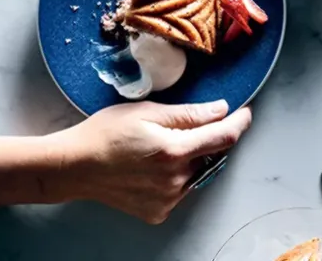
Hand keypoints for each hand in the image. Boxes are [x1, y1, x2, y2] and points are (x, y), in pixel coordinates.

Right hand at [0, 100, 251, 223]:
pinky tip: (156, 163)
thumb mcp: (149, 112)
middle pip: (212, 154)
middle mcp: (175, 181)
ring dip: (194, 156)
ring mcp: (167, 200)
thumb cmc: (107, 132)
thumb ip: (190, 114)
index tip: (246, 112)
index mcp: (174, 152)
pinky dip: (179, 173)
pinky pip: (182, 188)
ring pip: (198, 171)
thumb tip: (221, 109)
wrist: (75, 167)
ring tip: (165, 143)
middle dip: (211, 136)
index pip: (223, 137)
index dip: (240, 122)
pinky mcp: (159, 211)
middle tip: (193, 122)